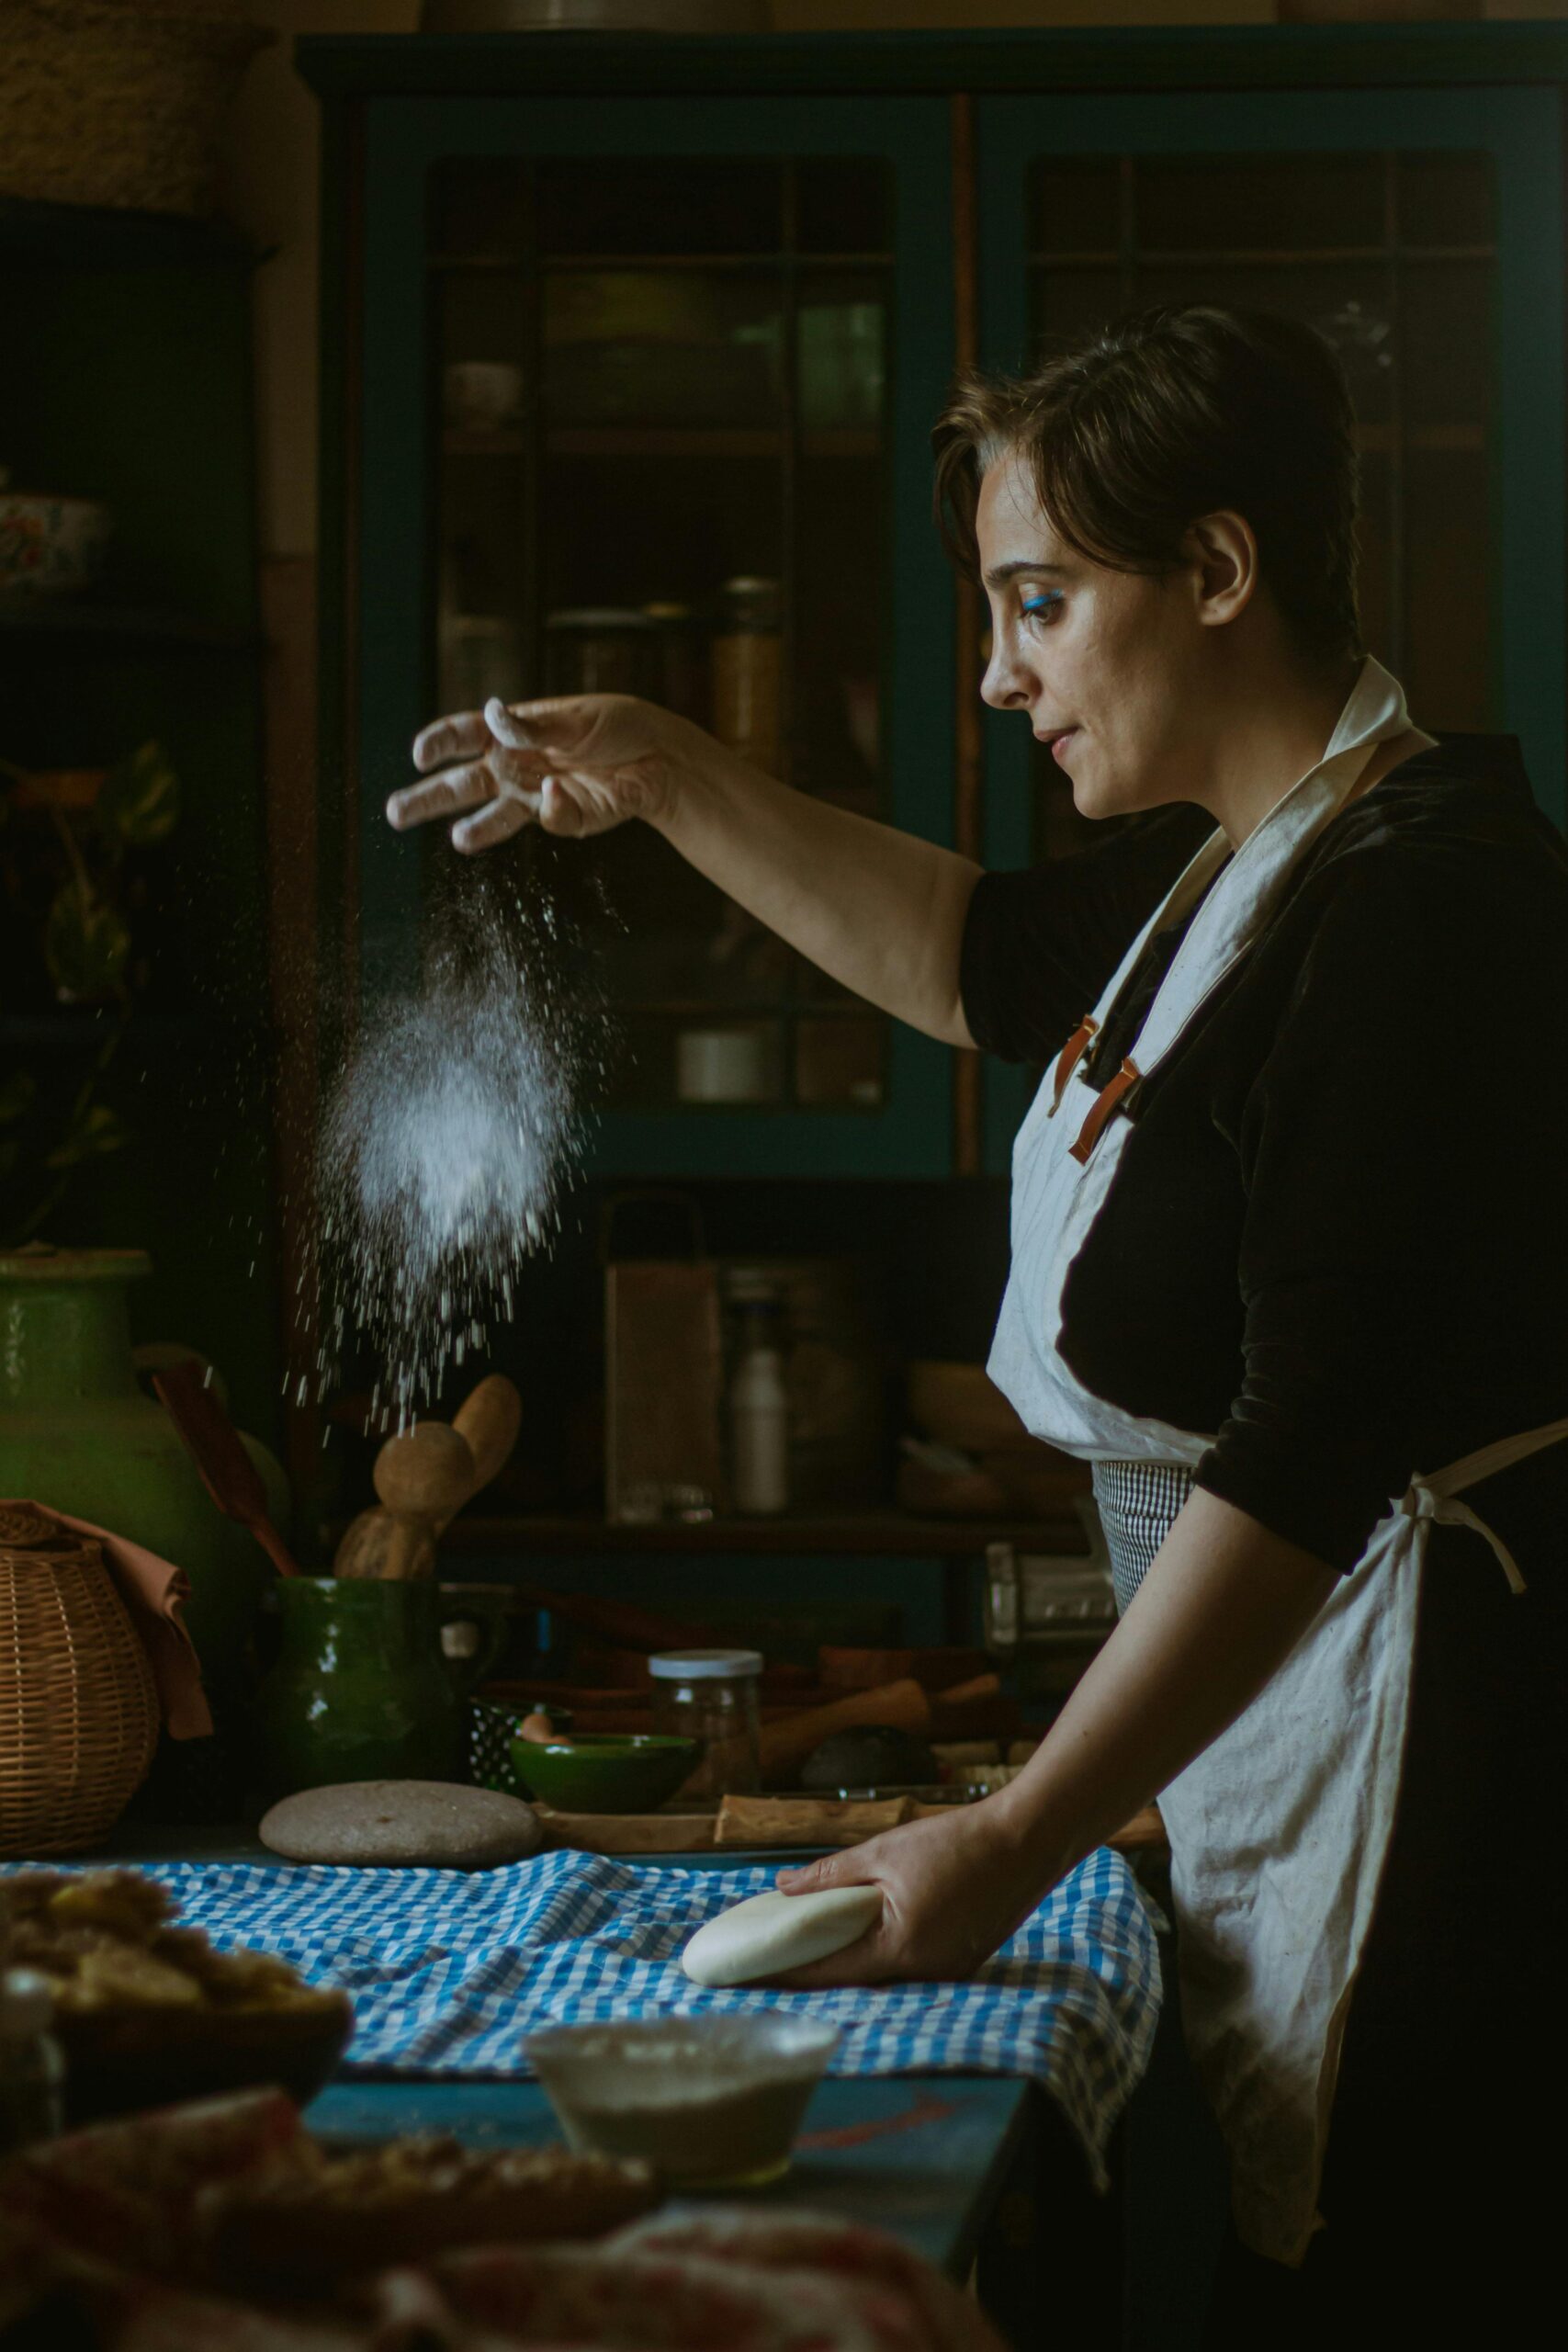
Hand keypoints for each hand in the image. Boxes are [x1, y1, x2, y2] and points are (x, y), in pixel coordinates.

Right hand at [387, 693, 711, 853]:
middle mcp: (515, 766)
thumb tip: (493, 718)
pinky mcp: (565, 819)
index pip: (462, 735)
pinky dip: (552, 809)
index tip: (420, 754)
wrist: (659, 757)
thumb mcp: (575, 719)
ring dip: (471, 830)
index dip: (438, 742)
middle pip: (461, 784)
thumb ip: (533, 726)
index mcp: (510, 732)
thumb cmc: (616, 725)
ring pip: (491, 818)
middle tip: (393, 812)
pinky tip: (560, 791)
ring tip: (456, 840)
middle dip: (427, 798)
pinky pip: (548, 820)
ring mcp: (536, 795)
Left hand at [769, 1798, 1051, 1987]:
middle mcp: (926, 1972)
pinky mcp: (962, 1959)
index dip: (789, 1972)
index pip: (831, 1972)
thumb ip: (830, 1875)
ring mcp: (948, 1971)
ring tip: (808, 1946)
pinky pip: (909, 1965)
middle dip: (815, 1970)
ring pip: (884, 1974)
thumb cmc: (957, 1842)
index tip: (752, 1974)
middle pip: (857, 1979)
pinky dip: (881, 1953)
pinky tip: (861, 1935)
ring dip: (849, 1962)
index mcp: (902, 1948)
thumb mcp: (885, 1851)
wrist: (1027, 1839)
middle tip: (773, 1961)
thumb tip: (781, 1888)